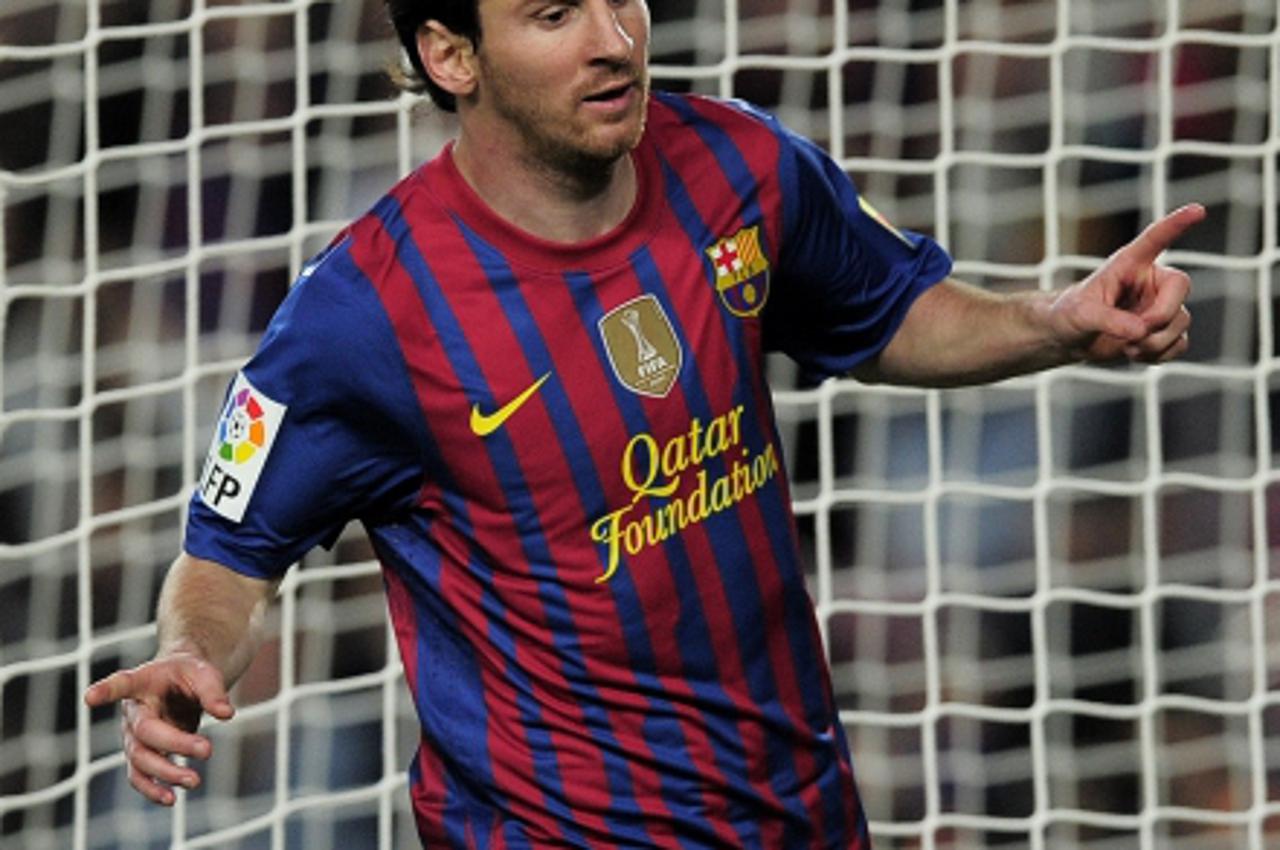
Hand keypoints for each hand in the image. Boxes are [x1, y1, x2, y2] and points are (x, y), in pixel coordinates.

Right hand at [84, 652, 234, 805]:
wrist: (182, 682)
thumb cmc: (189, 674)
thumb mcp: (204, 672)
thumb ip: (213, 691)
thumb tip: (225, 713)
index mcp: (143, 681)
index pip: (121, 684)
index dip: (105, 691)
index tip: (90, 697)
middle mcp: (133, 711)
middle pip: (144, 732)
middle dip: (174, 744)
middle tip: (207, 749)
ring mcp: (134, 735)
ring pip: (140, 759)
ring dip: (166, 772)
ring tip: (193, 780)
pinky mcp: (142, 752)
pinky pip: (141, 775)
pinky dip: (153, 789)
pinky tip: (170, 799)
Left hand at [1049, 204, 1205, 363]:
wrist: (1069, 338)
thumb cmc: (1069, 314)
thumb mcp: (1080, 314)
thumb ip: (1108, 319)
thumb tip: (1139, 330)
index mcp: (1130, 264)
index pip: (1155, 239)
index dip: (1176, 224)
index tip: (1197, 210)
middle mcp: (1151, 282)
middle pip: (1181, 288)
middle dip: (1160, 316)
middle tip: (1136, 333)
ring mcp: (1161, 306)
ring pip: (1181, 323)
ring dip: (1154, 342)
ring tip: (1126, 346)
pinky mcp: (1165, 332)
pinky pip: (1180, 345)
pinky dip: (1159, 355)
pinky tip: (1135, 353)